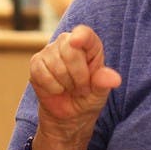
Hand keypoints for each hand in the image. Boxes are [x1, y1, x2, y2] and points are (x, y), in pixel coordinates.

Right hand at [29, 24, 120, 140]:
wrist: (69, 116)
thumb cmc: (88, 98)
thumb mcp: (100, 94)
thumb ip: (104, 83)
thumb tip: (114, 79)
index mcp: (89, 46)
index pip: (85, 34)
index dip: (81, 36)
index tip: (76, 41)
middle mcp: (68, 42)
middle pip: (70, 51)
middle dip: (78, 76)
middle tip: (82, 88)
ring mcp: (50, 51)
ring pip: (56, 65)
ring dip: (66, 84)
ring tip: (70, 88)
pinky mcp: (36, 63)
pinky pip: (42, 73)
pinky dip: (52, 87)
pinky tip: (57, 89)